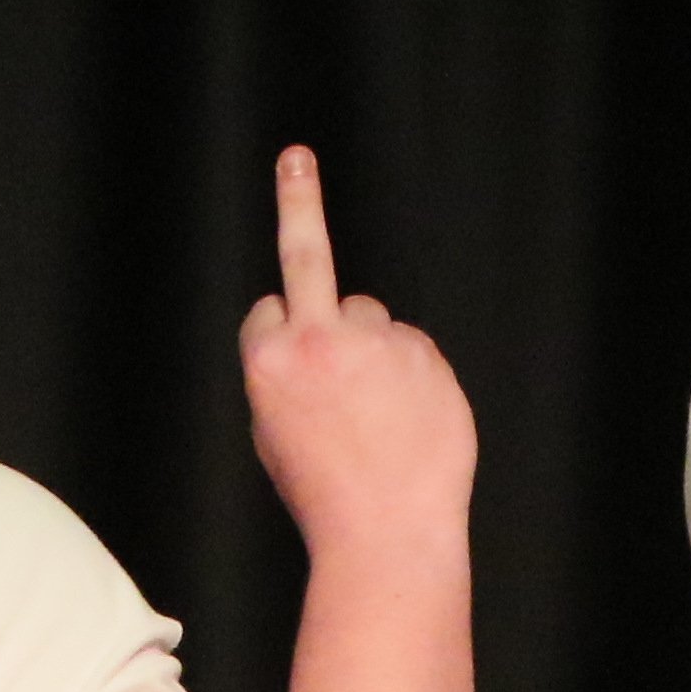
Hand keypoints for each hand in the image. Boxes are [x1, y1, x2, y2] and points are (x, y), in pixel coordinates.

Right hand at [238, 147, 476, 557]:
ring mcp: (374, 343)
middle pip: (305, 258)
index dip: (281, 333)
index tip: (288, 328)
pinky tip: (410, 422)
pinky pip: (411, 348)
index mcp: (267, 361)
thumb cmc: (326, 495)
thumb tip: (310, 344)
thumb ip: (286, 378)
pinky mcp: (423, 354)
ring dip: (372, 350)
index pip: (268, 309)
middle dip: (296, 202)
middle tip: (295, 159)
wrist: (388, 533)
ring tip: (381, 417)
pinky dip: (411, 376)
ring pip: (369, 317)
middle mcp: (316, 339)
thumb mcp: (275, 436)